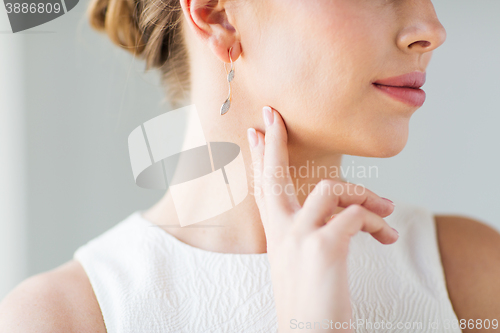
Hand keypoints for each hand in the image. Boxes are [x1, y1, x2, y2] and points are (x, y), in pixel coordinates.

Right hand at [246, 106, 398, 332]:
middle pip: (273, 174)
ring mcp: (299, 236)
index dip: (260, 155)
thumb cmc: (312, 301)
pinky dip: (379, 222)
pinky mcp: (323, 246)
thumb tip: (338, 208)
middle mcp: (281, 231)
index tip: (257, 129)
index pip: (264, 186)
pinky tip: (388, 237)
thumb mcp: (303, 261)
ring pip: (331, 188)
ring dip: (365, 196)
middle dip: (274, 142)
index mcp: (276, 234)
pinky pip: (357, 215)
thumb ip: (312, 230)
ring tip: (387, 210)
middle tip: (274, 117)